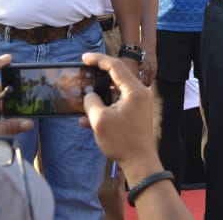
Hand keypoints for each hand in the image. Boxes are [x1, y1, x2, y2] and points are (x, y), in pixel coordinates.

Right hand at [80, 53, 158, 176]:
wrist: (140, 163)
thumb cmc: (122, 141)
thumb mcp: (99, 120)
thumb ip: (91, 102)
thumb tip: (90, 95)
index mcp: (134, 90)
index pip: (115, 66)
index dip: (98, 59)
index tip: (84, 58)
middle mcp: (139, 93)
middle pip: (116, 76)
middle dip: (98, 74)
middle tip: (84, 72)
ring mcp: (138, 104)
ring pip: (115, 91)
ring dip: (99, 94)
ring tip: (83, 96)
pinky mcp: (135, 114)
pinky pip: (117, 104)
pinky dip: (104, 107)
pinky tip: (86, 120)